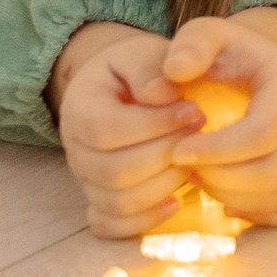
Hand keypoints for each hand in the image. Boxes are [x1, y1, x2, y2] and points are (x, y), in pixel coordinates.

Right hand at [51, 23, 202, 237]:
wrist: (123, 87)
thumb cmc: (139, 69)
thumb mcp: (143, 53)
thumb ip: (151, 69)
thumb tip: (163, 95)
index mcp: (79, 109)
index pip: (107, 130)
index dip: (155, 126)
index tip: (196, 111)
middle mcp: (75, 150)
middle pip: (114, 172)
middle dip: (166, 154)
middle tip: (201, 134)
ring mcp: (85, 180)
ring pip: (118, 201)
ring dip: (164, 184)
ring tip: (194, 159)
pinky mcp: (99, 200)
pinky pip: (111, 224)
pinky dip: (143, 220)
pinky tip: (176, 201)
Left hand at [160, 11, 276, 224]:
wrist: (259, 68)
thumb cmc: (228, 56)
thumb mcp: (207, 35)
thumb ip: (191, 44)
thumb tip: (177, 70)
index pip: (263, 133)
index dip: (217, 151)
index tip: (178, 151)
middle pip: (275, 171)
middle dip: (222, 178)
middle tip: (187, 169)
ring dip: (234, 196)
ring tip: (202, 179)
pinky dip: (262, 214)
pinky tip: (228, 199)